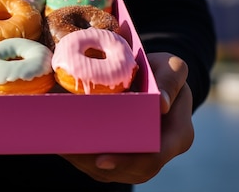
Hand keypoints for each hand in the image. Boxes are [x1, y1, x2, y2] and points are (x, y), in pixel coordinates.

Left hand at [60, 52, 192, 183]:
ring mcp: (138, 158)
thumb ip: (170, 79)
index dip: (128, 161)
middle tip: (70, 151)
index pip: (154, 157)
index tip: (101, 160)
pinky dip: (79, 155)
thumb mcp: (172, 67)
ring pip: (109, 171)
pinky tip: (61, 143)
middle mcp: (158, 153)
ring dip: (83, 161)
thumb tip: (161, 103)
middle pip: (127, 170)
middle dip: (96, 163)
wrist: (152, 77)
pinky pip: (97, 164)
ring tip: (61, 146)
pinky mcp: (119, 157)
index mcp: (176, 135)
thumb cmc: (163, 72)